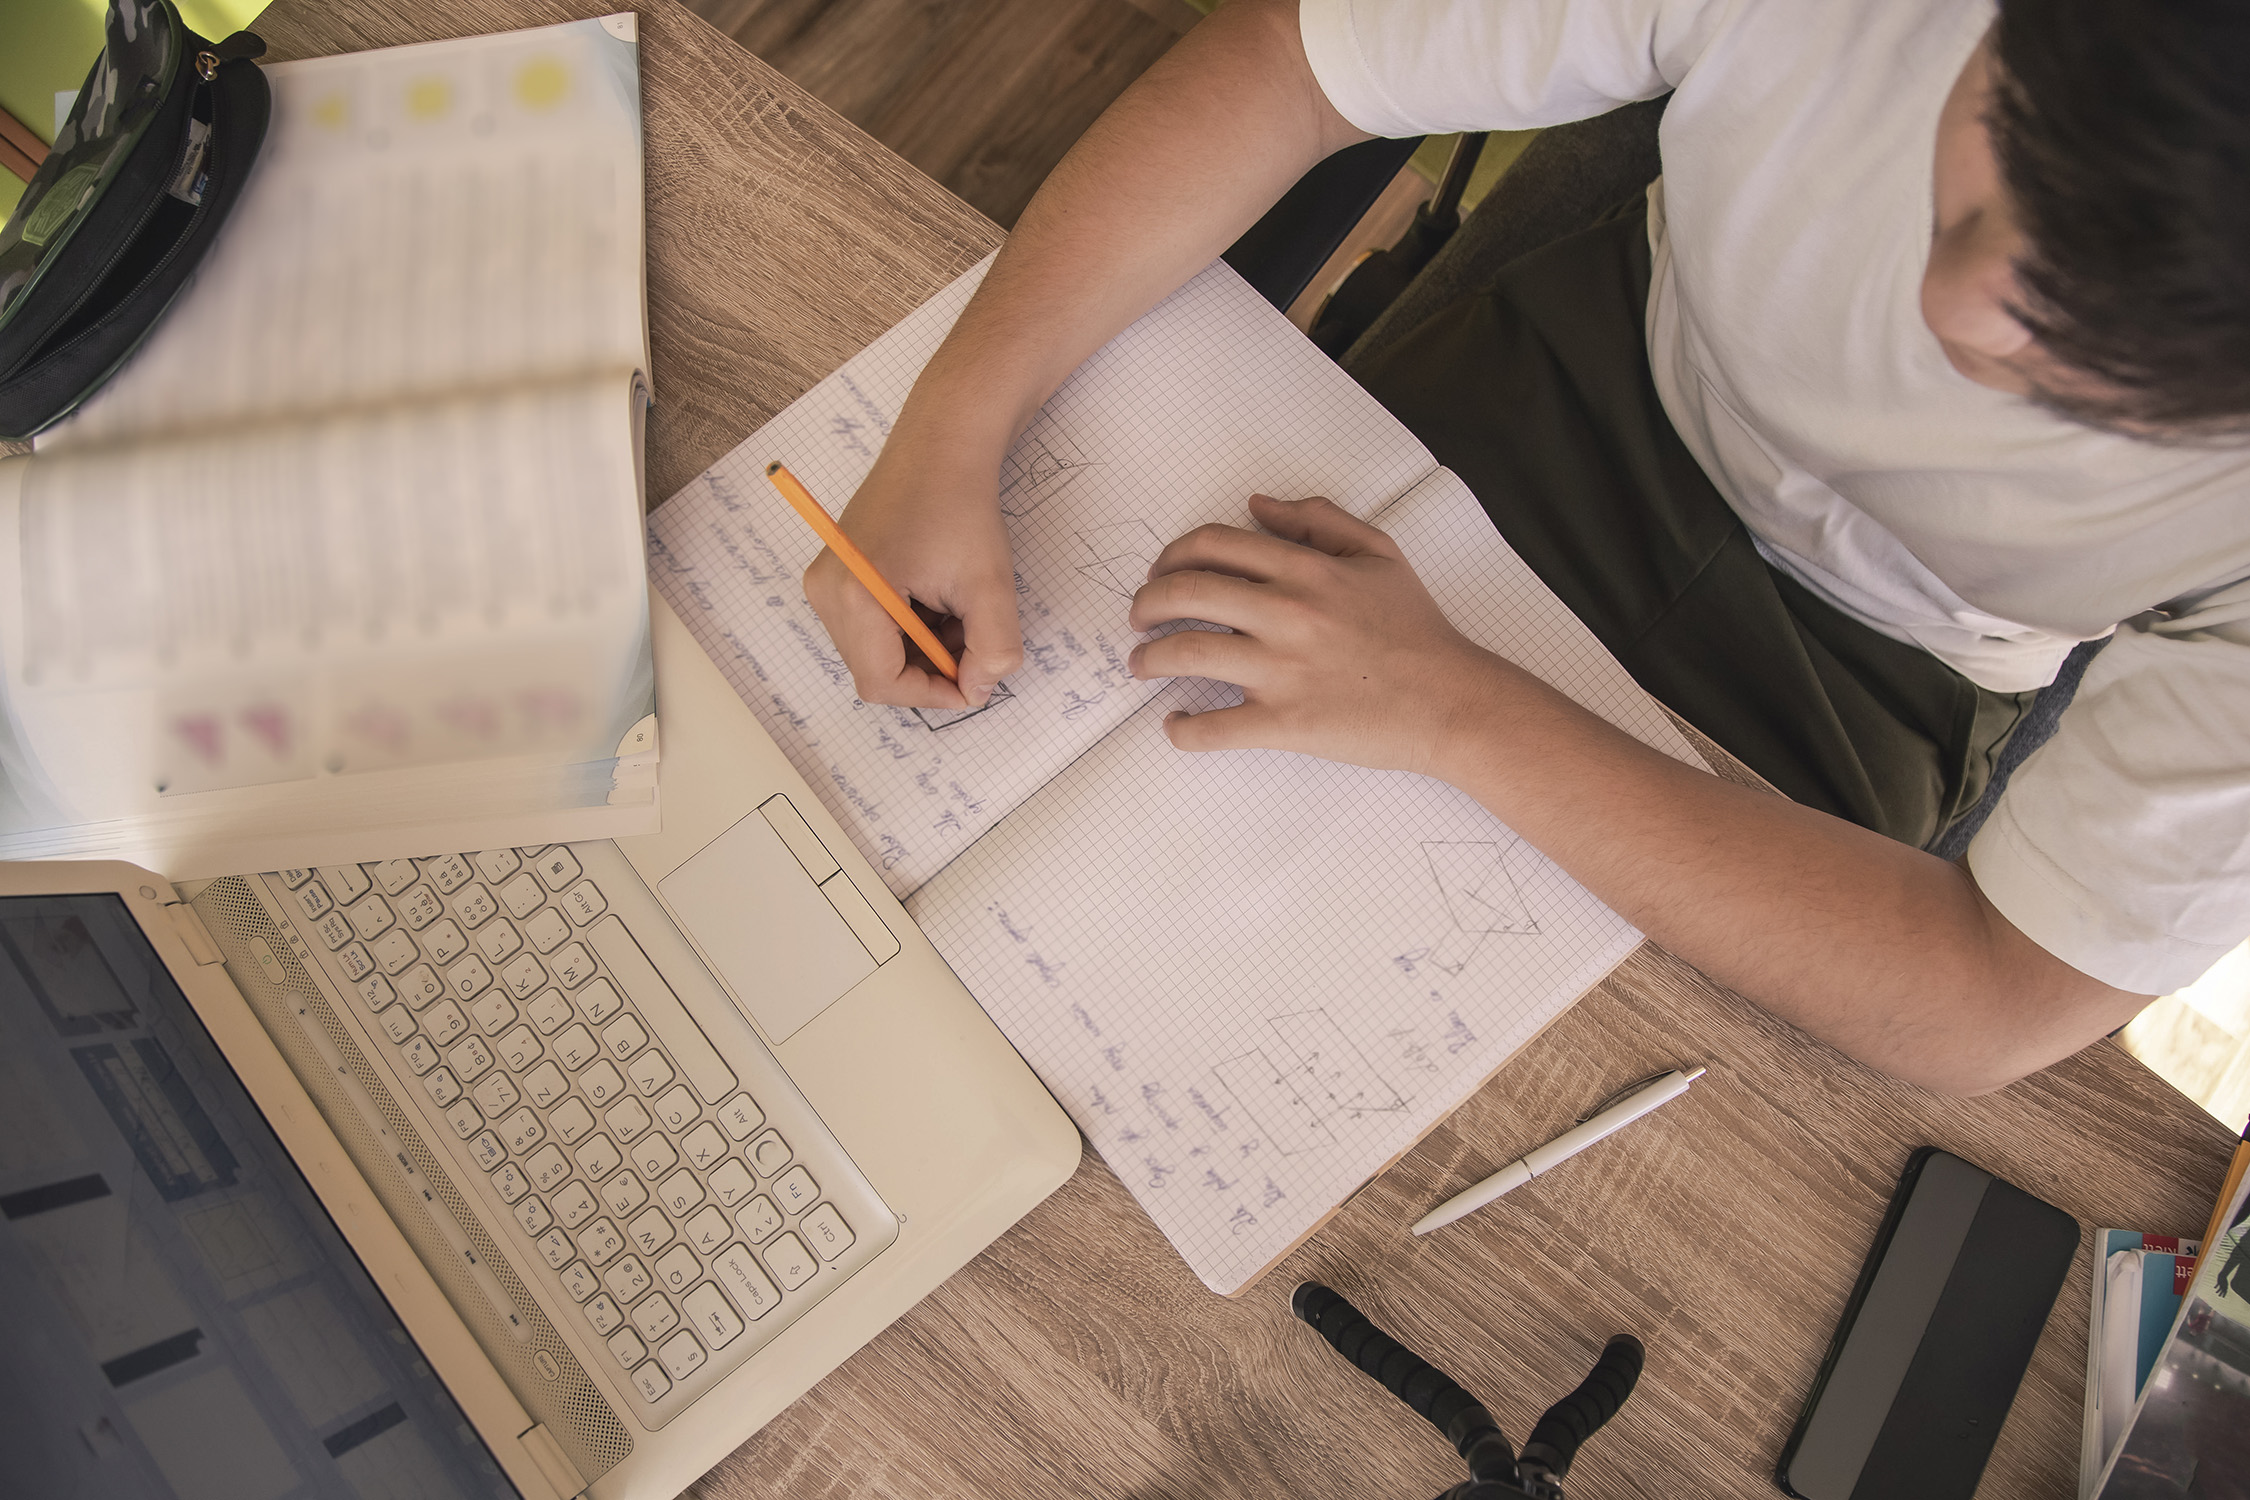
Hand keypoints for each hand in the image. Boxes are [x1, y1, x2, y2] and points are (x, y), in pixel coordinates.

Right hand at [802, 421, 1022, 708]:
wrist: (941, 448)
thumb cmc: (961, 505)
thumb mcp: (991, 585)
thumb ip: (992, 651)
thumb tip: (976, 692)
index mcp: (855, 594)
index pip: (881, 682)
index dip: (931, 694)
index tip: (972, 684)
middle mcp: (826, 591)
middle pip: (873, 670)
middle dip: (928, 668)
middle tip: (972, 642)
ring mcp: (825, 582)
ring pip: (873, 651)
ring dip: (921, 649)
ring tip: (957, 612)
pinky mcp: (834, 575)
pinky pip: (867, 627)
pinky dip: (908, 629)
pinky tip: (937, 599)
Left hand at [1127, 494, 1507, 773]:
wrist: (1452, 700)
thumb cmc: (1417, 630)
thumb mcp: (1379, 553)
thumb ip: (1319, 520)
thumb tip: (1259, 505)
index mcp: (1305, 569)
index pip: (1212, 546)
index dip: (1171, 556)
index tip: (1160, 574)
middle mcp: (1286, 613)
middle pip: (1183, 594)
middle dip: (1145, 605)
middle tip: (1139, 619)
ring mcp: (1282, 670)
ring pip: (1184, 655)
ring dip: (1148, 660)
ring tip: (1141, 666)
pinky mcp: (1285, 723)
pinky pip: (1212, 728)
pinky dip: (1182, 731)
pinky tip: (1174, 727)